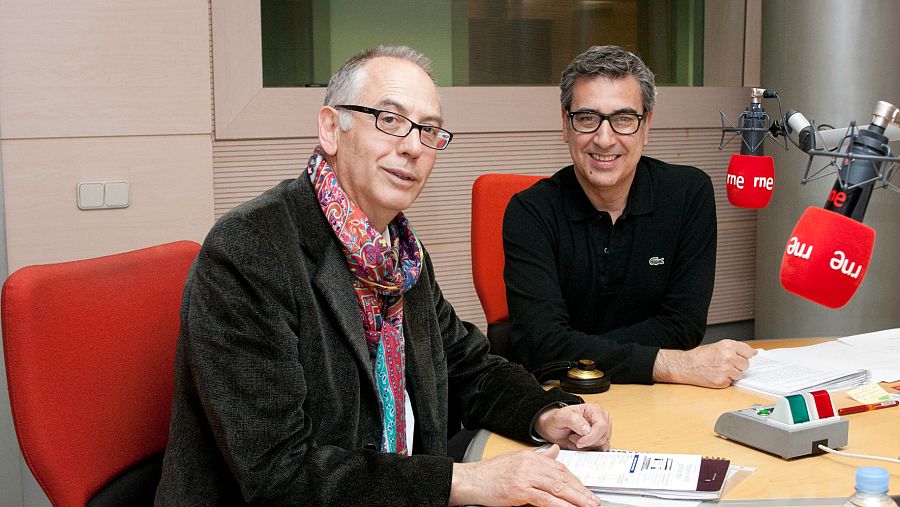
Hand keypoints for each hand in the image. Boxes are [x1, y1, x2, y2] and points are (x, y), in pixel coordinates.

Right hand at [448, 444, 599, 506]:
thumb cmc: (490, 474)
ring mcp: (525, 476)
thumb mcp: (516, 460)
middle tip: (593, 500)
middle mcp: (530, 464)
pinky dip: (559, 505)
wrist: (470, 480)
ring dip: (575, 498)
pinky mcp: (519, 490)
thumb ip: (538, 458)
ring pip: (557, 487)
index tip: (586, 490)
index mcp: (530, 457)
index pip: (560, 468)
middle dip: (580, 490)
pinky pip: (545, 498)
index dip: (576, 480)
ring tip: (587, 505)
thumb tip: (554, 452)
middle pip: (562, 477)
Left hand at [534, 403, 610, 450]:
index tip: (579, 442)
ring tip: (575, 439)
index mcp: (594, 410)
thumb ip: (573, 420)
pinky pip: (600, 450)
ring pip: (602, 445)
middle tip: (573, 437)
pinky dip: (588, 450)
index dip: (591, 437)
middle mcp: (601, 419)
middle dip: (586, 442)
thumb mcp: (560, 417)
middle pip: (603, 437)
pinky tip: (579, 445)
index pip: (602, 426)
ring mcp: (602, 431)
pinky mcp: (600, 441)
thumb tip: (587, 429)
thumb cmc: (556, 420)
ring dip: (586, 446)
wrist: (552, 429)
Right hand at [653, 339, 756, 387]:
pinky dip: (725, 380)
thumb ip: (736, 348)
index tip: (741, 357)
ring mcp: (726, 370)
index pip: (748, 352)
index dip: (744, 355)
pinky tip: (716, 375)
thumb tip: (753, 352)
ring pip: (740, 374)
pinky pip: (731, 382)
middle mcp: (728, 357)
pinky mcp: (722, 381)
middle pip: (745, 364)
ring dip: (732, 373)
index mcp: (728, 345)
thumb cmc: (699, 356)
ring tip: (720, 369)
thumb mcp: (718, 346)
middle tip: (725, 363)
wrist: (685, 366)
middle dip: (738, 365)